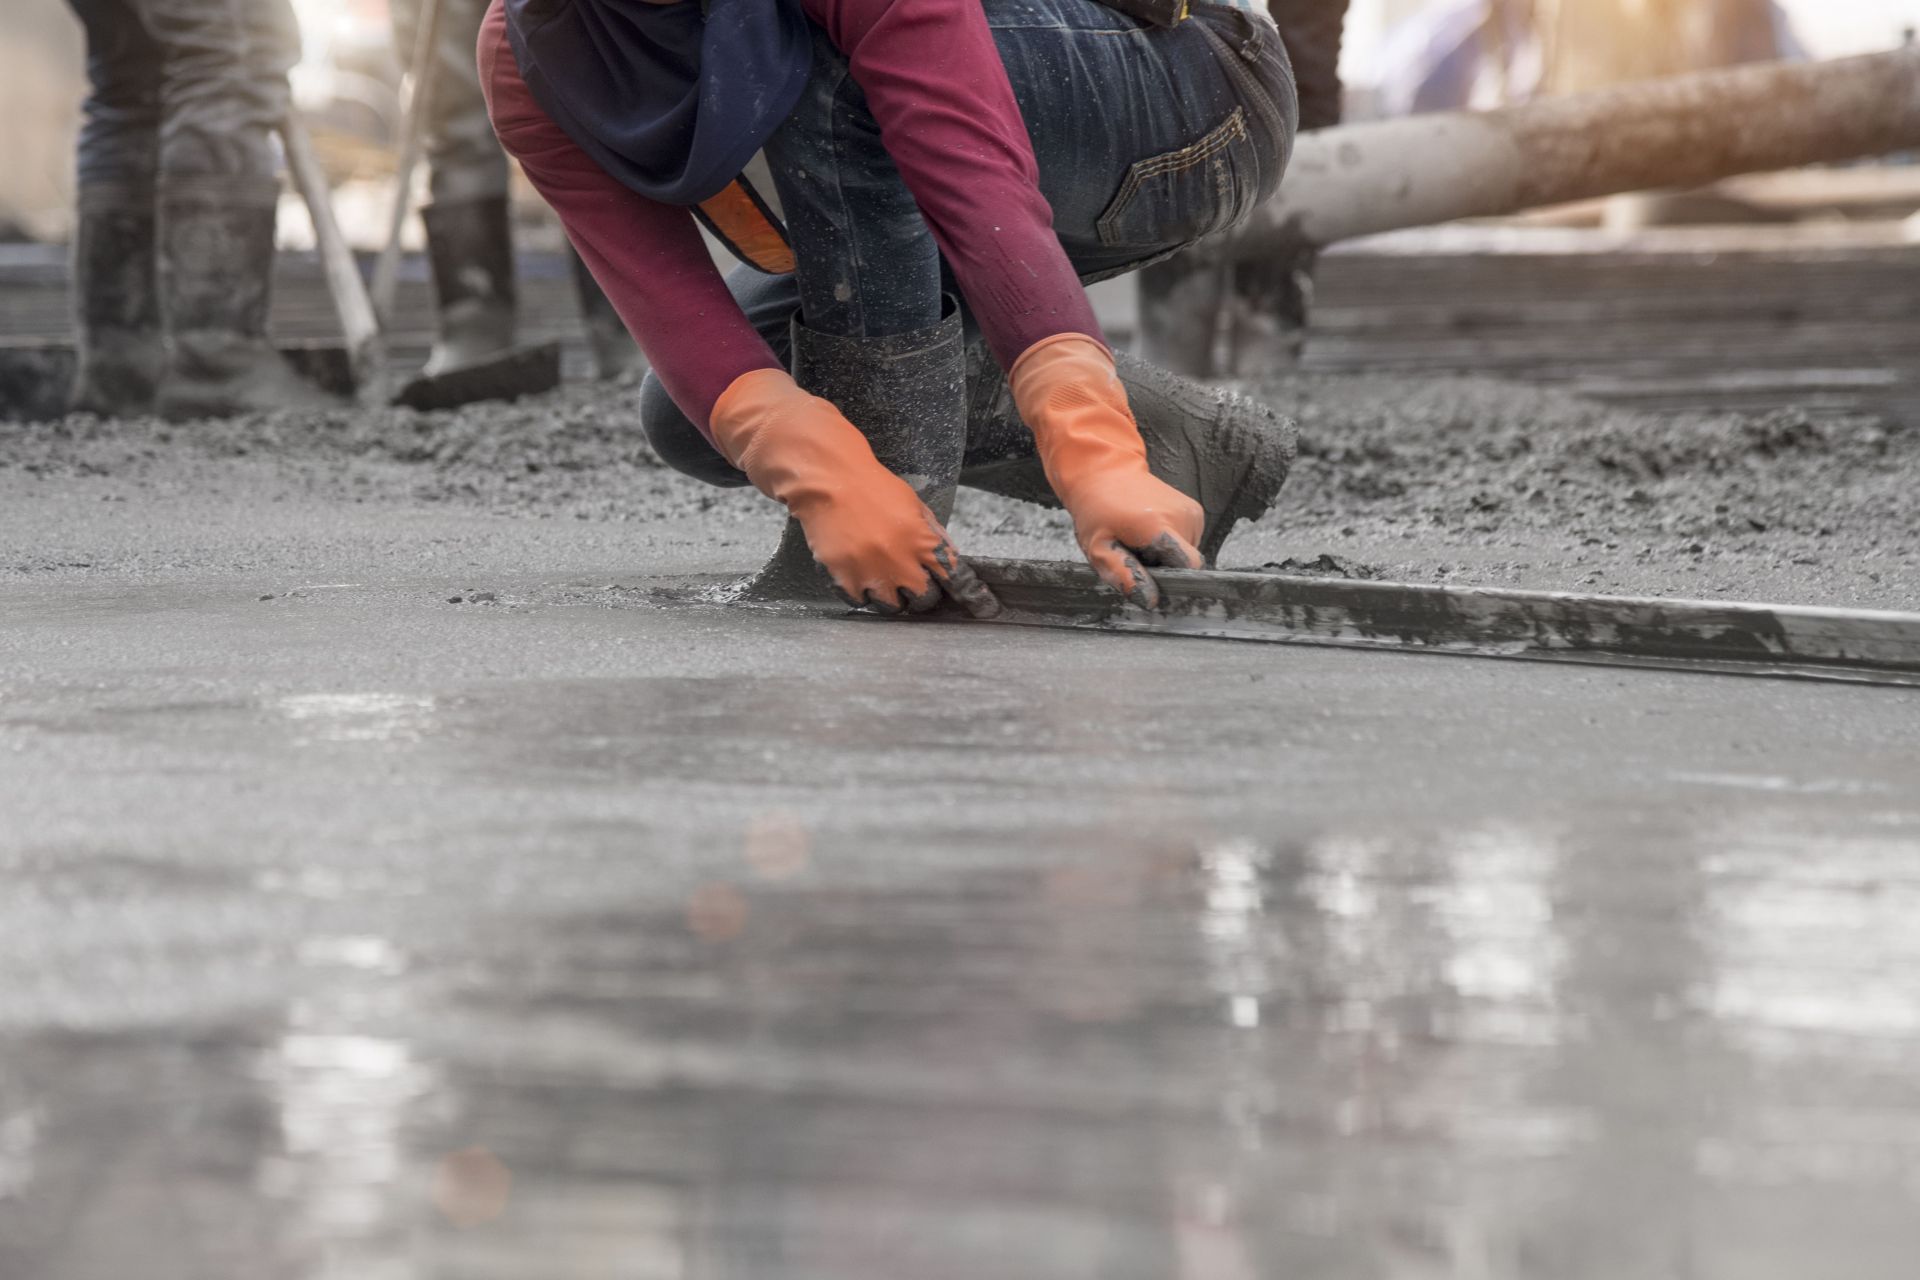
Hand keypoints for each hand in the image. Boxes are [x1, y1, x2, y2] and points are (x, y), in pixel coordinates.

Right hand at [709, 369, 999, 616]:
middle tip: (915, 584)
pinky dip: (864, 593)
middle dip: (923, 595)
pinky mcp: (846, 579)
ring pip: (894, 608)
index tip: (984, 609)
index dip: (971, 595)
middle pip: (925, 601)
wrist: (830, 482)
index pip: (956, 578)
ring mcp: (873, 574)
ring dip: (893, 597)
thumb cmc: (873, 488)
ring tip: (885, 580)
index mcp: (923, 541)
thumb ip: (933, 535)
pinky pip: (862, 601)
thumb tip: (950, 559)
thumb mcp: (914, 506)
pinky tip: (862, 576)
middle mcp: (901, 563)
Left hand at [1010, 335, 1203, 607]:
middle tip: (1135, 555)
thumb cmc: (1097, 511)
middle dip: (1164, 569)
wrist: (1104, 470)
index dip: (1174, 582)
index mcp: (1160, 526)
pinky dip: (1170, 544)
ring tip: (1139, 540)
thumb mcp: (1099, 548)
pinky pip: (1187, 542)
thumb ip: (1124, 575)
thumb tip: (1151, 601)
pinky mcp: (1194, 511)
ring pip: (1187, 554)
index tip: (1154, 583)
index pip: (1189, 568)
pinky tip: (1149, 532)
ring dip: (1164, 556)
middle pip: (1186, 564)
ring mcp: (1192, 512)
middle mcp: (1182, 517)